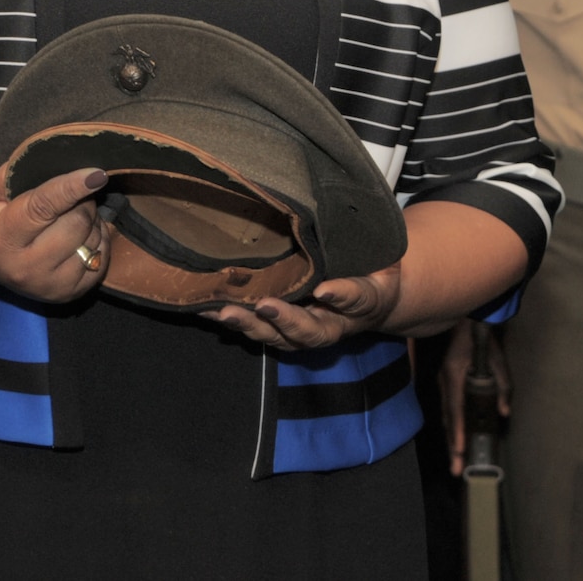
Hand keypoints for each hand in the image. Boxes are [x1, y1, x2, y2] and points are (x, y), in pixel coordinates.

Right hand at [0, 164, 110, 303]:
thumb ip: (17, 173)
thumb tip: (57, 158)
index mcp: (0, 239)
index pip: (42, 208)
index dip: (71, 188)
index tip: (97, 173)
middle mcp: (24, 268)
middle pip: (75, 224)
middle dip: (81, 201)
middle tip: (71, 193)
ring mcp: (47, 286)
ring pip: (92, 241)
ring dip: (90, 221)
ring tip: (70, 215)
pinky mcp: (67, 295)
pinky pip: (101, 261)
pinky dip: (97, 242)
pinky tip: (80, 235)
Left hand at [206, 264, 401, 350]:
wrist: (369, 301)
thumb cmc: (372, 273)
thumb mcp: (378, 262)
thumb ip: (361, 258)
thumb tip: (334, 247)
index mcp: (358, 306)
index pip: (354, 300)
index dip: (342, 295)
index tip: (326, 290)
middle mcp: (326, 325)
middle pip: (306, 330)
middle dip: (283, 319)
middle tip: (264, 304)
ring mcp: (298, 330)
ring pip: (274, 335)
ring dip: (249, 324)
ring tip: (224, 312)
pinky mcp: (276, 327)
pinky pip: (253, 327)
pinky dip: (229, 319)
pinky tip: (205, 307)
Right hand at [439, 324, 509, 476]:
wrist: (466, 320)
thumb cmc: (482, 339)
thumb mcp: (498, 360)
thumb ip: (503, 386)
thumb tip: (505, 412)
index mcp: (454, 376)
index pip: (455, 410)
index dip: (457, 431)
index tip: (461, 450)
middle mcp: (444, 381)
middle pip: (447, 419)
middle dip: (453, 445)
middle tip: (457, 469)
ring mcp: (441, 381)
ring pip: (445, 415)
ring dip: (451, 438)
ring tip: (456, 459)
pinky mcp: (444, 381)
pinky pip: (446, 408)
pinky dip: (450, 425)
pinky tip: (455, 437)